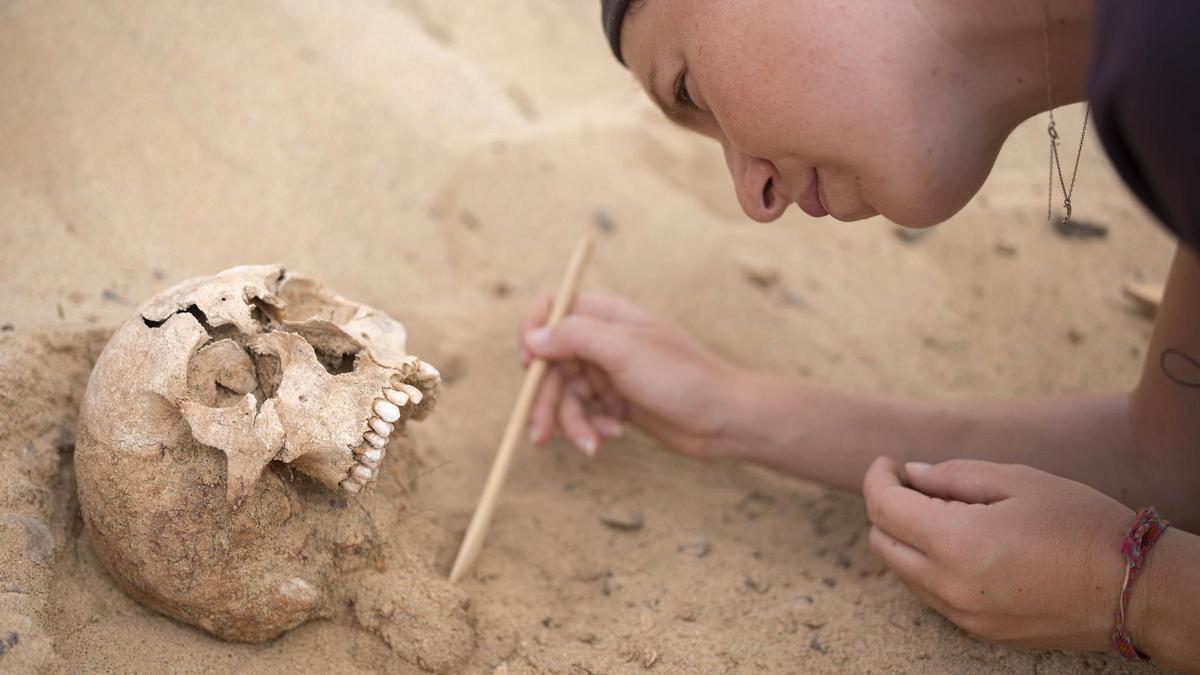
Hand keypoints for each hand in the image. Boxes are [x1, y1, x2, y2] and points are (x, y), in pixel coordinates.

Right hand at [520, 293, 744, 458]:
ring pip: (565, 394)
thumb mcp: (625, 350)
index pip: (552, 309)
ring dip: (572, 422)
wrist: (725, 420)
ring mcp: (609, 373)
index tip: (530, 363)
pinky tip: (611, 438)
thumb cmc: (683, 377)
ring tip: (591, 444)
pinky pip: (584, 414)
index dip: (534, 333)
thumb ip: (576, 337)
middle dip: (545, 399)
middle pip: (551, 363)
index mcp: (607, 315)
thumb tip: (533, 336)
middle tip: (539, 434)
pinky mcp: (615, 403)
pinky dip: (591, 428)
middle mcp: (604, 341)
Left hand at [863, 457, 1135, 650]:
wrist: (1134, 589)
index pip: (883, 508)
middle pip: (882, 543)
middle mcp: (949, 586)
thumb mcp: (1018, 480)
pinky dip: (930, 566)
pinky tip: (964, 545)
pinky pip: (931, 595)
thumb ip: (953, 476)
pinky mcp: (979, 632)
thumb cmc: (1080, 523)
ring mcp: (963, 615)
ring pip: (903, 572)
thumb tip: (912, 474)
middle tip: (915, 485)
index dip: (877, 478)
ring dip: (907, 539)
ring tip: (946, 513)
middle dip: (887, 508)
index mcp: (956, 543)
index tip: (889, 463)